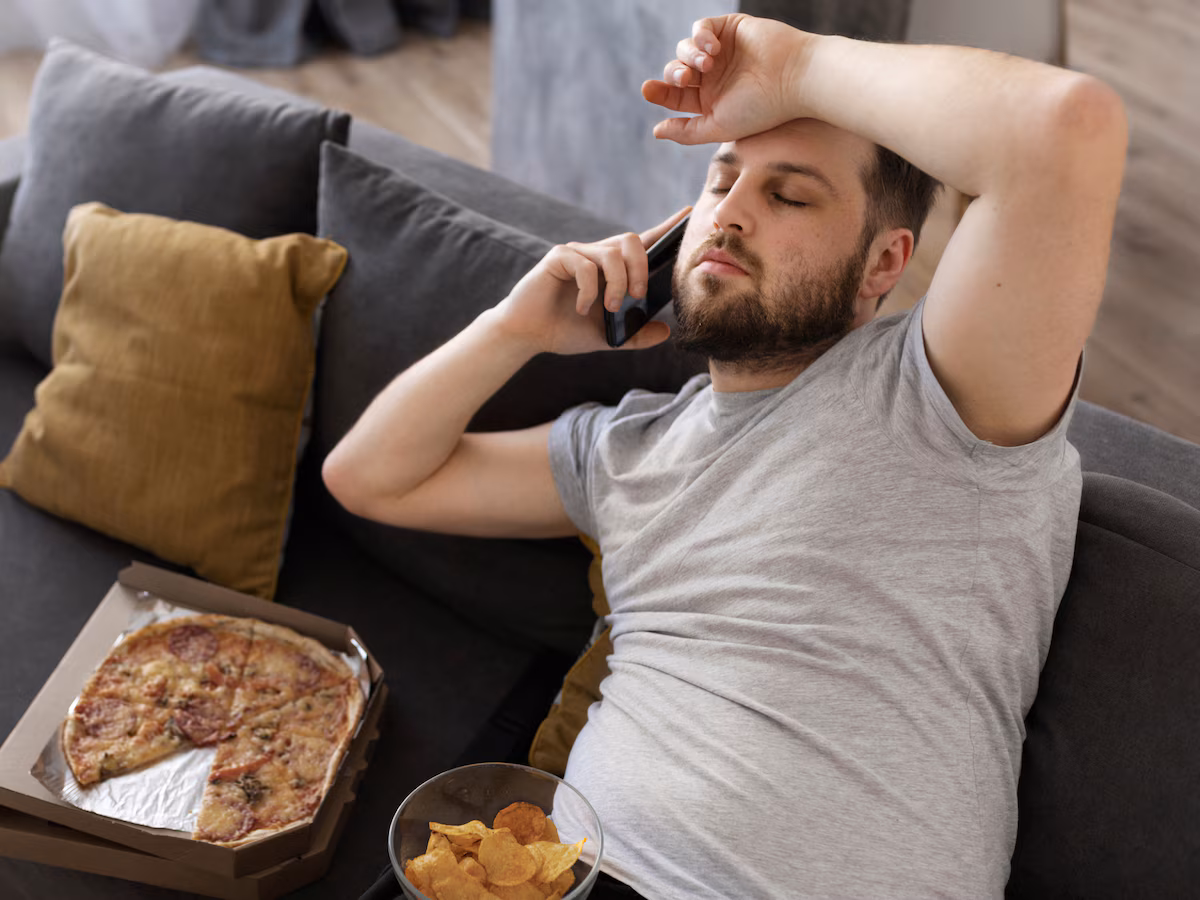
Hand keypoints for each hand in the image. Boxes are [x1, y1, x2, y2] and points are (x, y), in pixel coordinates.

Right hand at [492, 207, 690, 354]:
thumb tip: (666, 331)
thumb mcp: (609, 338)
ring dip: (618, 283)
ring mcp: (577, 253)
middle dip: (642, 268)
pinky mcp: (558, 257)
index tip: (689, 213)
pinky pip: (585, 265)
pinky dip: (589, 290)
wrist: (529, 335)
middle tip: (638, 295)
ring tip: (611, 308)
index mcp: (612, 269)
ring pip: (611, 253)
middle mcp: (597, 255)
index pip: (643, 242)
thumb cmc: (566, 331)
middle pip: (632, 240)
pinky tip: (582, 308)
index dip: (666, 227)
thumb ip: (635, 335)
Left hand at [642, 15, 816, 145]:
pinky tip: (713, 48)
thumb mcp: (718, 127)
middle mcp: (714, 76)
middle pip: (676, 71)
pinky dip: (700, 36)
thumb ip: (687, 132)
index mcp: (710, 101)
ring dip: (689, 56)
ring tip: (707, 63)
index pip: (675, 96)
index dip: (659, 92)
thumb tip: (656, 131)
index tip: (648, 90)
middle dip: (673, 74)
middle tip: (685, 78)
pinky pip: (701, 27)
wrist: (793, 78)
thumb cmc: (761, 108)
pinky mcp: (730, 28)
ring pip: (685, 49)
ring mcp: (721, 51)